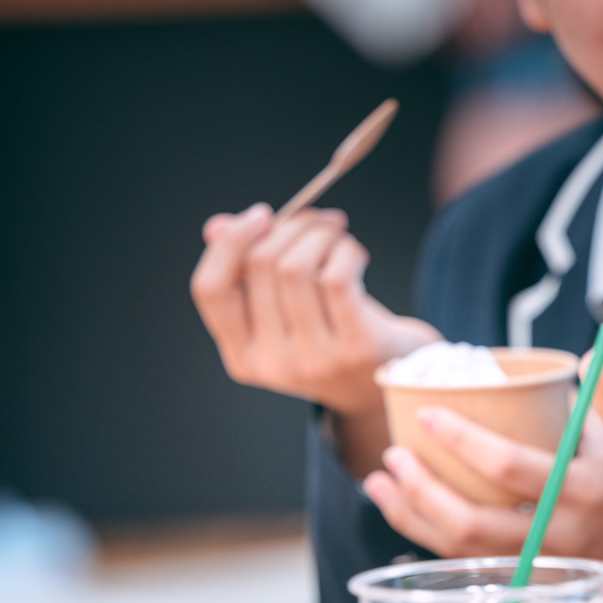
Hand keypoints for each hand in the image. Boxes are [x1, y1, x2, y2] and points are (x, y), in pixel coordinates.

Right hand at [189, 204, 439, 416]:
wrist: (391, 387)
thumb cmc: (333, 337)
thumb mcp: (286, 312)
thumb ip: (249, 272)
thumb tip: (216, 226)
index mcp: (244, 358)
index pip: (210, 290)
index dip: (229, 243)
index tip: (262, 215)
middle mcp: (274, 365)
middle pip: (260, 266)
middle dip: (292, 227)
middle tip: (320, 222)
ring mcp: (315, 360)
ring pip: (296, 266)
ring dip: (321, 235)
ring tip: (338, 238)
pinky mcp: (355, 348)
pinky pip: (336, 277)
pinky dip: (345, 251)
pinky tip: (355, 256)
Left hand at [362, 409, 602, 602]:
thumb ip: (593, 392)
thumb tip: (568, 348)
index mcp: (584, 490)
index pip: (512, 468)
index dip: (464, 441)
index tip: (428, 414)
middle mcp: (559, 533)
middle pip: (474, 523)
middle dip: (423, 490)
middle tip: (393, 454)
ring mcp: (538, 563)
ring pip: (461, 550)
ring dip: (412, 516)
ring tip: (380, 480)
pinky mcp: (522, 577)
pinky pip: (464, 560)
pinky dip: (427, 534)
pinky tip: (402, 508)